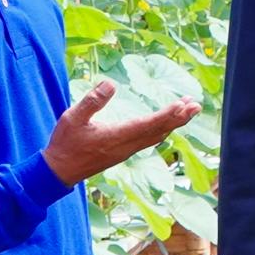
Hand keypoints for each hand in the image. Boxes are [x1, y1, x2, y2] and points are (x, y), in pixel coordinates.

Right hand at [46, 77, 200, 185]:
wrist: (59, 171)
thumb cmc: (65, 144)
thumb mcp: (72, 118)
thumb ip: (92, 101)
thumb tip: (110, 83)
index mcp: (116, 137)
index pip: (147, 125)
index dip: (167, 115)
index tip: (182, 105)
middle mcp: (126, 146)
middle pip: (158, 131)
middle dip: (179, 118)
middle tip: (196, 105)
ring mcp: (126, 151)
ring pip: (156, 136)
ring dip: (173, 123)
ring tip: (187, 110)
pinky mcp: (123, 152)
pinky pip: (149, 140)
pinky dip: (162, 129)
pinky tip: (166, 123)